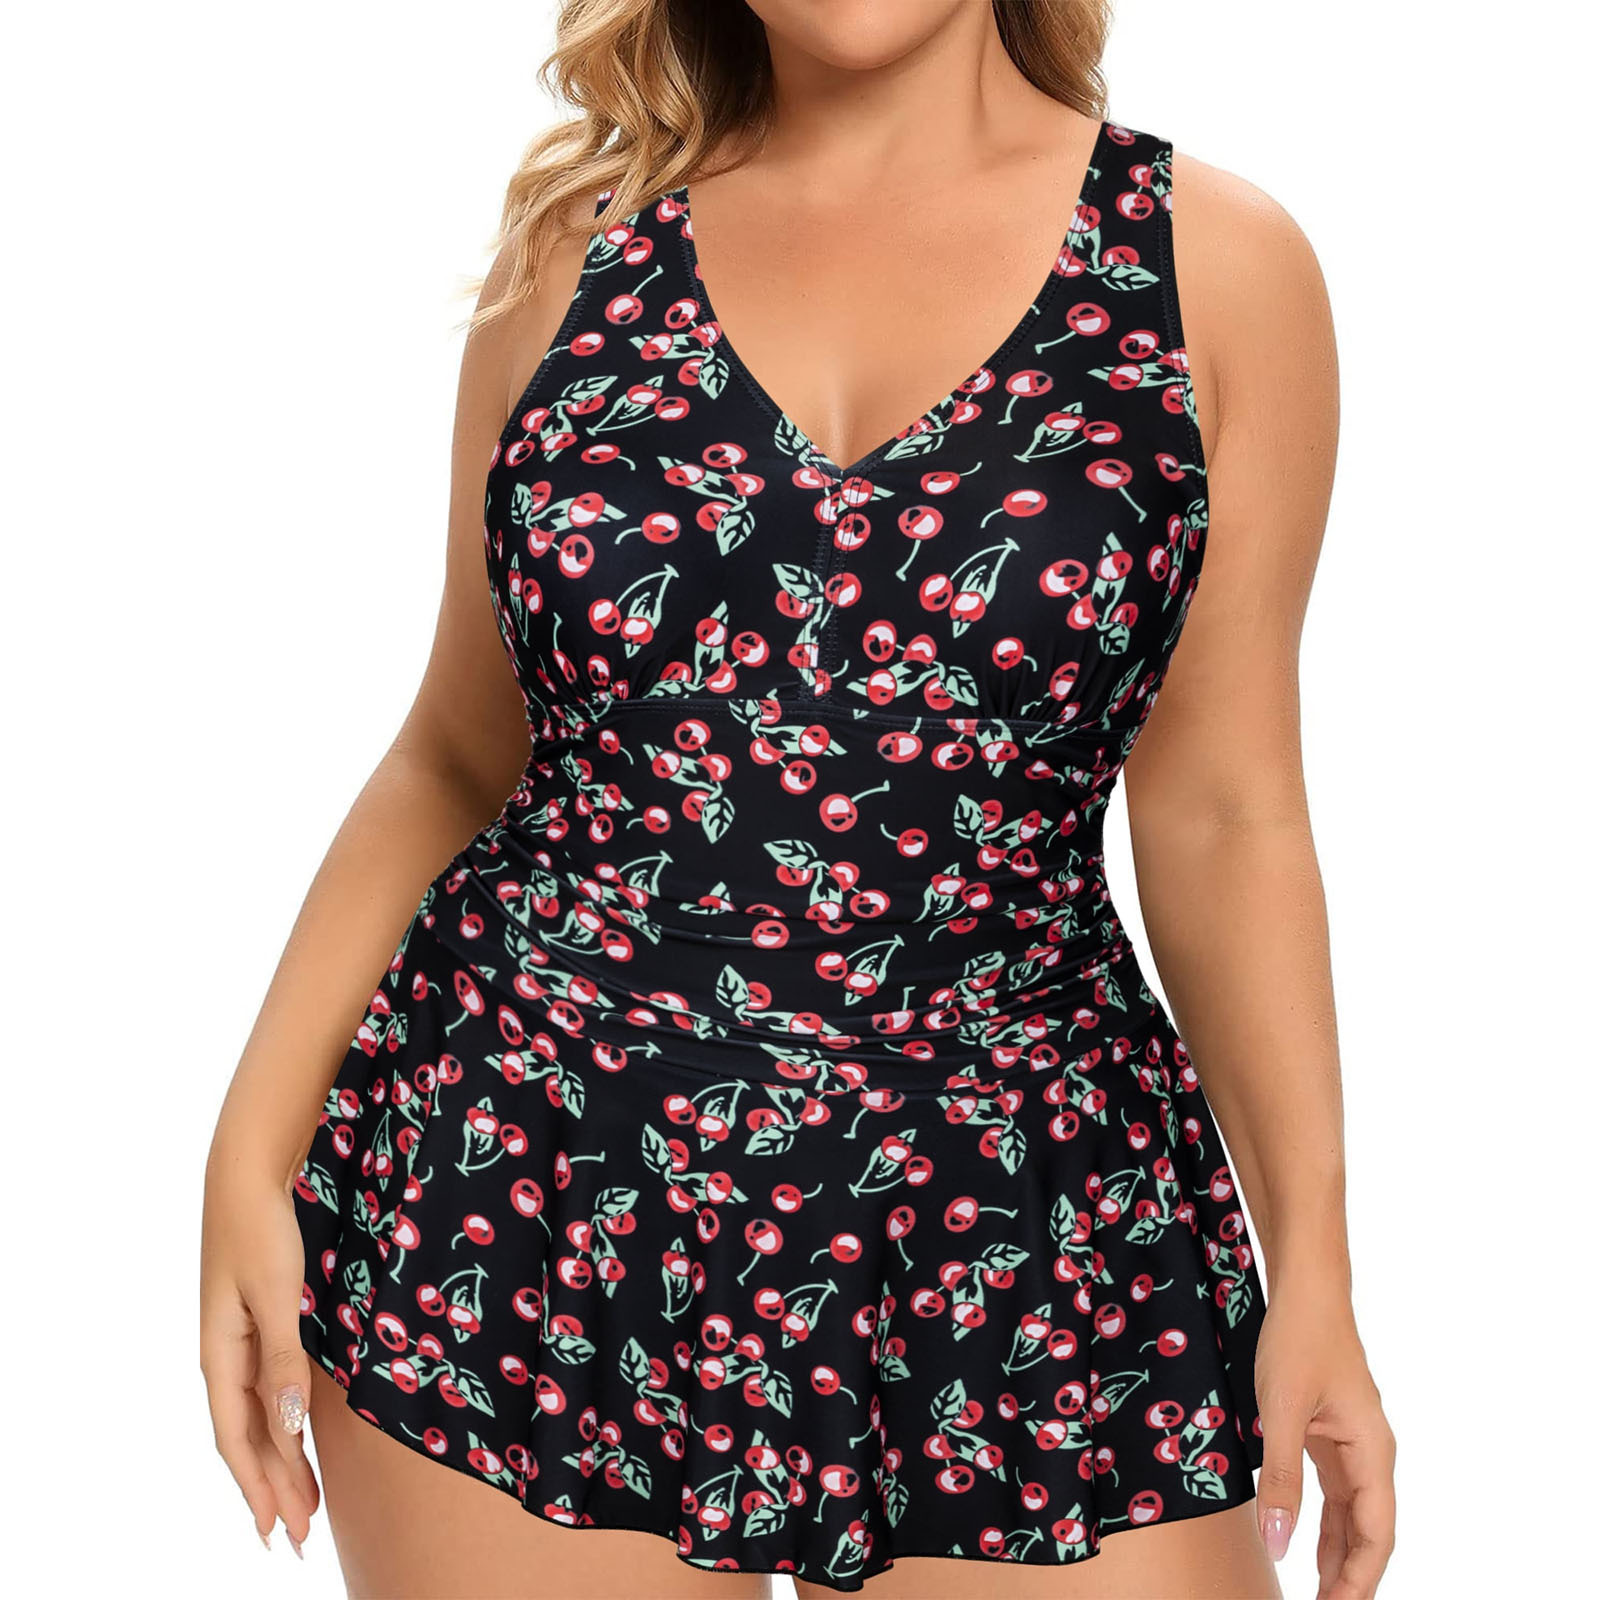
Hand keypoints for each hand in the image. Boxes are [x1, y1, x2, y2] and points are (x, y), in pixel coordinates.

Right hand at [200, 1158, 320, 1553]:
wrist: (249, 1174)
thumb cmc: (262, 1229)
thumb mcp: (276, 1294)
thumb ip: (281, 1359)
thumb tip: (286, 1425)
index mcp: (221, 1355)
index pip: (238, 1439)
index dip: (261, 1486)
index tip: (284, 1530)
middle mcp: (226, 1355)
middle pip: (247, 1437)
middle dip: (273, 1487)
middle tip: (303, 1536)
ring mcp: (240, 1339)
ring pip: (257, 1417)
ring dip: (280, 1460)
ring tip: (304, 1502)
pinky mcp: (260, 1321)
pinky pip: (266, 1389)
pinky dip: (282, 1422)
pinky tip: (298, 1437)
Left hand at [1253, 1285, 1395, 1597]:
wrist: (1306, 1291)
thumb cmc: (1298, 1340)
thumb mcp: (1282, 1409)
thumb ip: (1281, 1477)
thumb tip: (1277, 1542)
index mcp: (1372, 1451)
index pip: (1377, 1533)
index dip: (1360, 1578)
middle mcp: (1370, 1453)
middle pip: (1369, 1532)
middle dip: (1350, 1576)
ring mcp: (1352, 1444)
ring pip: (1352, 1515)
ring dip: (1338, 1555)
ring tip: (1319, 1594)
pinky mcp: (1330, 1434)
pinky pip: (1334, 1492)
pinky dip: (1324, 1524)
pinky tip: (1307, 1547)